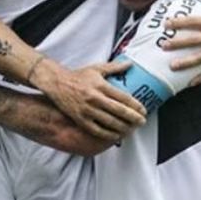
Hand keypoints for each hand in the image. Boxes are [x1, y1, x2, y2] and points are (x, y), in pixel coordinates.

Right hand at [32, 59, 146, 141]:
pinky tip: (117, 136)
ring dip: (124, 128)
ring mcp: (87, 110)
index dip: (135, 106)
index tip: (143, 110)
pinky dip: (109, 135)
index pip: (123, 97)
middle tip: (142, 122)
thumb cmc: (78, 76)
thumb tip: (130, 64)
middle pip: (119, 111)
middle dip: (133, 118)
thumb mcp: (96, 69)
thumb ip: (115, 67)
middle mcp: (95, 98)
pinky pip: (97, 130)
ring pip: (110, 123)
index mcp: (101, 86)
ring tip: (132, 129)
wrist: (57, 84)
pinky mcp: (81, 119)